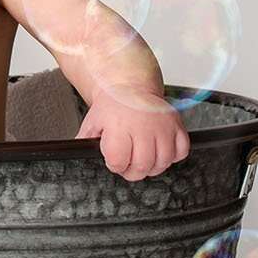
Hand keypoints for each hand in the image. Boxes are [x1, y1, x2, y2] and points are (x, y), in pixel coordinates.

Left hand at [76, 91, 190, 181]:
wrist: (130, 86)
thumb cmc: (113, 106)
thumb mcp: (93, 122)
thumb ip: (85, 140)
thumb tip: (76, 154)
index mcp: (119, 126)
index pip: (118, 161)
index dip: (115, 165)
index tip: (114, 159)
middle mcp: (143, 126)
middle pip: (142, 166)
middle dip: (133, 171)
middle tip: (129, 164)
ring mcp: (162, 126)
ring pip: (163, 163)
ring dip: (152, 166)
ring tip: (143, 157)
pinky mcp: (177, 125)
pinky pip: (181, 151)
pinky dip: (173, 156)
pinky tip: (160, 149)